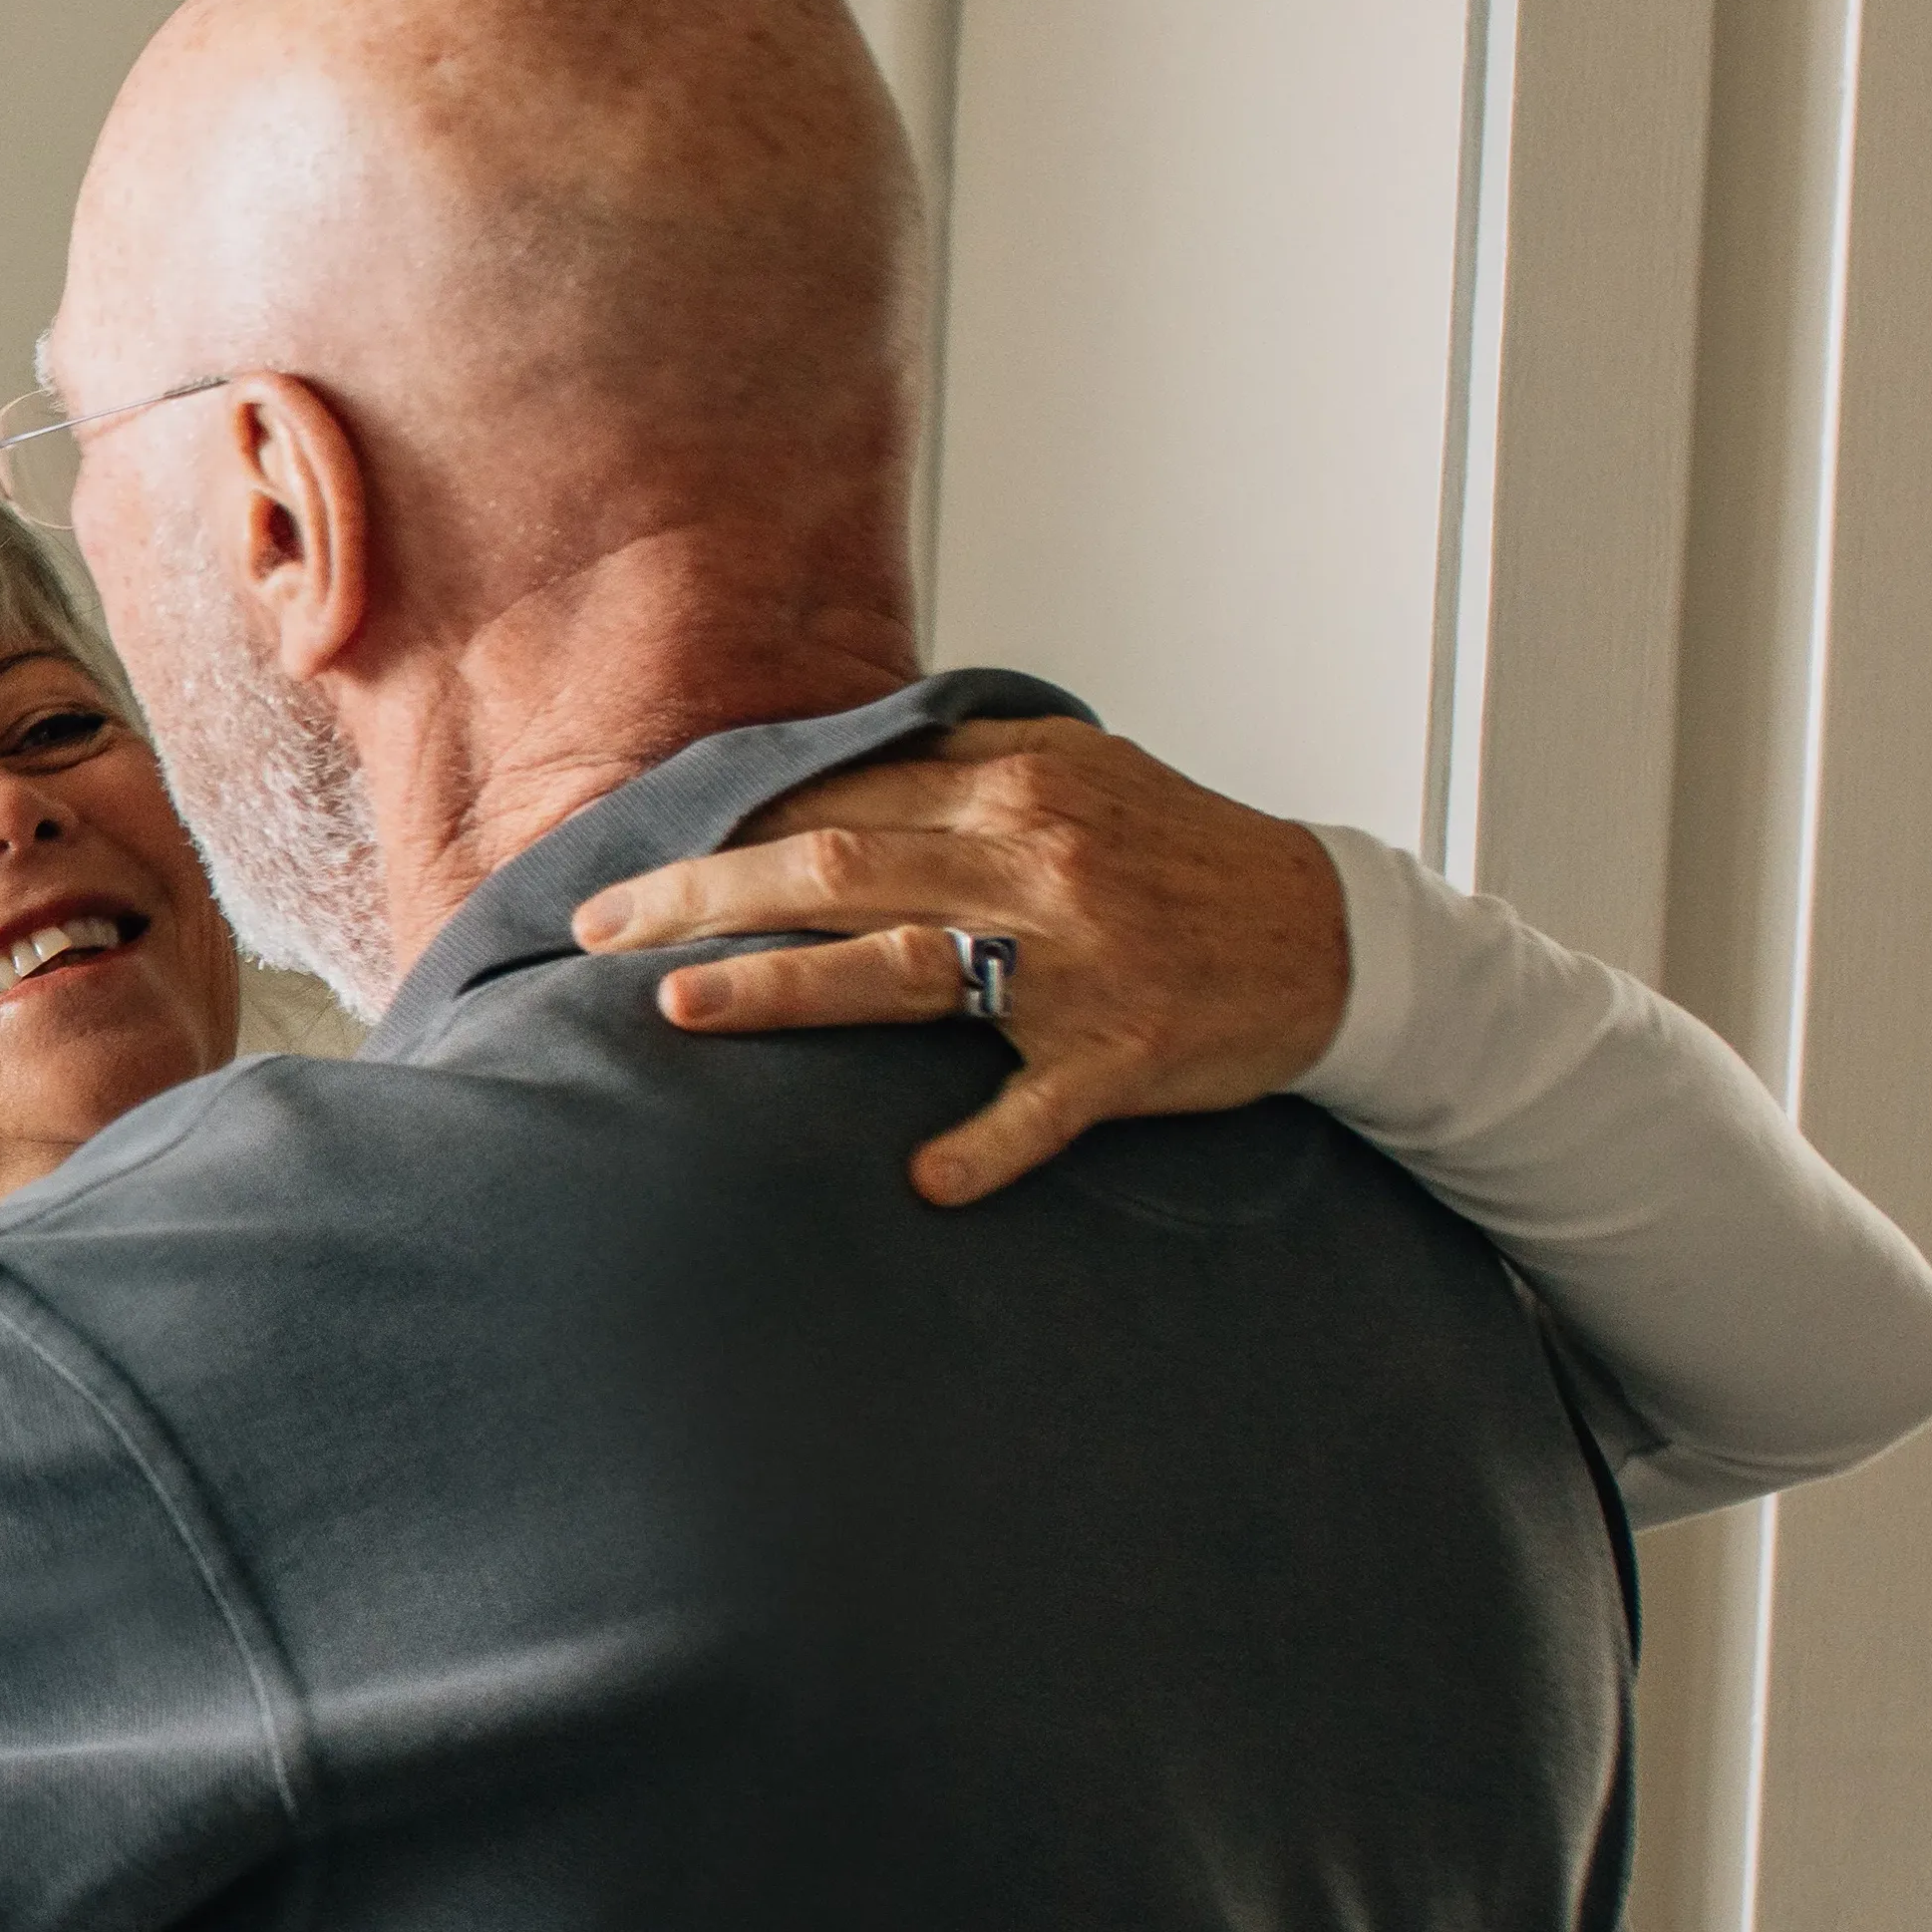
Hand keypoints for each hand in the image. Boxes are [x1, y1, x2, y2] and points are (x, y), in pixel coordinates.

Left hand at [569, 714, 1349, 1206]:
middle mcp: (1033, 866)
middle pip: (835, 870)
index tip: (630, 864)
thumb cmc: (1183, 856)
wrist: (1334, 937)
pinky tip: (923, 1180)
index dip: (721, 830)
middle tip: (596, 927)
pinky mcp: (1124, 1054)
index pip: (835, 800)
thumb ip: (958, 757)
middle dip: (703, 896)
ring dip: (784, 991)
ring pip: (904, 971)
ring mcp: (1077, 964)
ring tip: (677, 1009)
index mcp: (1014, 789)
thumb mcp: (1080, 771)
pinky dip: (981, 1147)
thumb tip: (831, 751)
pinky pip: (1039, 1108)